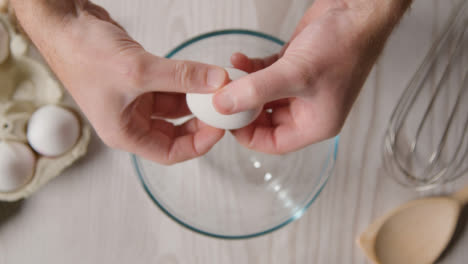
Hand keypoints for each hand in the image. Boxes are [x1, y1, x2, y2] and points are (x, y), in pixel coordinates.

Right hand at [11, 0, 228, 163]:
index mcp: (124, 133)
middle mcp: (130, 120)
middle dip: (200, 122)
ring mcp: (135, 100)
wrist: (65, 23)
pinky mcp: (140, 81)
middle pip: (175, 132)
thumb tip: (216, 81)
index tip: (219, 128)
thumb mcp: (138, 70)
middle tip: (221, 109)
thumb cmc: (82, 53)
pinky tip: (202, 75)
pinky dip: (187, 83)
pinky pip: (171, 88)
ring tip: (216, 89)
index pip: (170, 153)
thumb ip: (181, 76)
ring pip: (175, 108)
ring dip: (196, 100)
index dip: (198, 144)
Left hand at [213, 0, 411, 153]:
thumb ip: (256, 91)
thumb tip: (224, 105)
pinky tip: (238, 60)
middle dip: (242, 110)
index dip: (248, 136)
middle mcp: (307, 109)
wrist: (357, 11)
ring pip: (262, 97)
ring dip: (243, 88)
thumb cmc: (345, 46)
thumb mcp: (295, 74)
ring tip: (227, 78)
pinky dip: (250, 69)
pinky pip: (264, 76)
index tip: (227, 122)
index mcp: (315, 124)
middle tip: (221, 99)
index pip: (274, 143)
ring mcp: (299, 88)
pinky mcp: (292, 67)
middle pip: (265, 121)